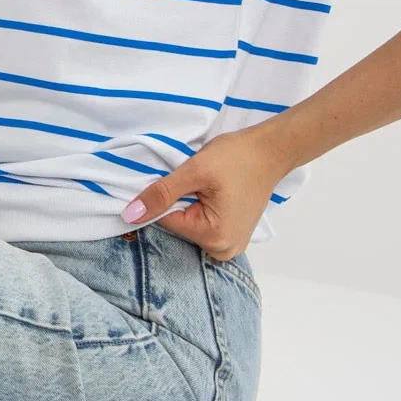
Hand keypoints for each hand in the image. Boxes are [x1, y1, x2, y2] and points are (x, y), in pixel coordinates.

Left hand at [121, 128, 285, 259]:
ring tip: (206, 187)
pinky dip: (200, 211)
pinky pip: (204, 227)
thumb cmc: (238, 157)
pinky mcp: (233, 237)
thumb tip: (129, 215)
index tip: (173, 179)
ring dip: (189, 207)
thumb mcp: (194, 171)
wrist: (271, 150)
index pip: (165, 222)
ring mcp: (231, 246)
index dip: (162, 199)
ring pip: (189, 227)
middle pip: (178, 228)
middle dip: (178, 204)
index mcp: (214, 238)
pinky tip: (211, 194)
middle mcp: (224, 250)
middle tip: (194, 181)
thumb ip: (161, 194)